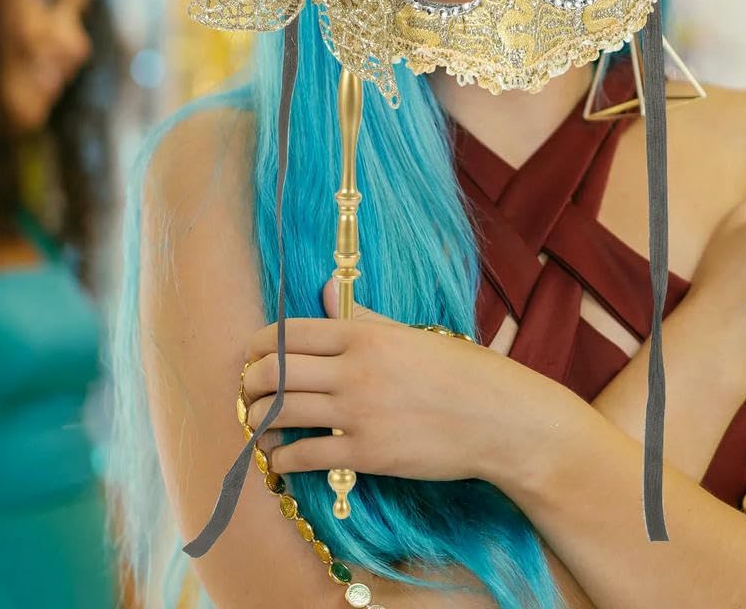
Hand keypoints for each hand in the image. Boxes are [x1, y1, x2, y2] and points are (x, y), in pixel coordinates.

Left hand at [242, 281, 577, 489]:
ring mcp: (358, 412)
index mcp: (364, 334)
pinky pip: (304, 455)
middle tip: (248, 394)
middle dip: (249, 385)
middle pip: (274, 372)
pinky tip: (282, 460)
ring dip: (258, 422)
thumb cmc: (459, 371)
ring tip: (258, 427)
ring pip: (280, 413)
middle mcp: (353, 369)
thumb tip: (324, 287)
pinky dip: (283, 459)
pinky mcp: (366, 453)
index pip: (288, 333)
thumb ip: (361, 314)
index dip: (257, 347)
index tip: (251, 359)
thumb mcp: (409, 334)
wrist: (497, 418)